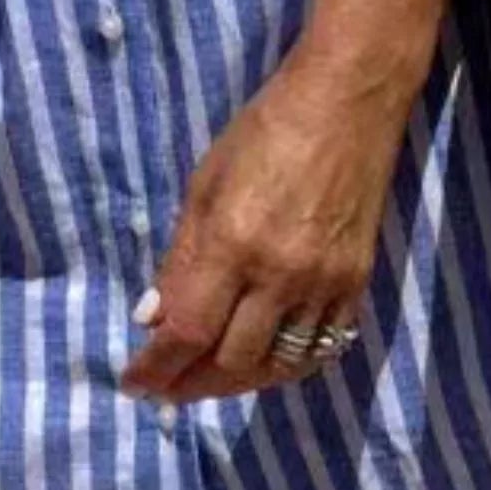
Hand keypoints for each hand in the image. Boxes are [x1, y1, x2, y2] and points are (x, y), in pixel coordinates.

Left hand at [117, 25, 423, 404]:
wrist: (346, 104)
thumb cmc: (263, 131)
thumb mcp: (204, 185)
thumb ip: (180, 257)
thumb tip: (152, 318)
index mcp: (233, 243)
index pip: (187, 332)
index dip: (156, 368)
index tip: (134, 383)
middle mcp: (280, 274)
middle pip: (231, 361)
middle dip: (190, 382)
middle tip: (166, 385)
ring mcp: (324, 283)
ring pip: (277, 365)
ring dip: (236, 381)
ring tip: (208, 378)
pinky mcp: (356, 283)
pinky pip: (320, 348)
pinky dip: (285, 365)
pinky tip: (262, 360)